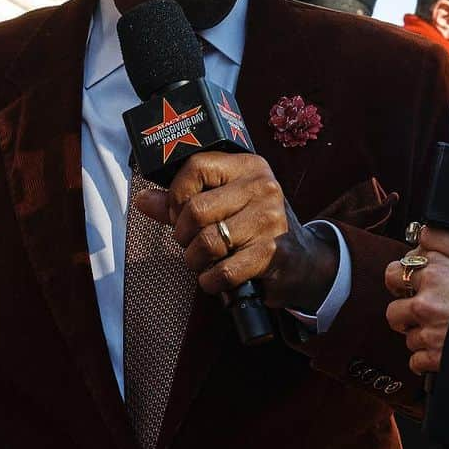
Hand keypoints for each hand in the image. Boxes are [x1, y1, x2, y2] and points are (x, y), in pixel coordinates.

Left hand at [134, 152, 337, 311]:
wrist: (304, 261)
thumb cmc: (257, 228)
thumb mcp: (226, 204)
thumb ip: (183, 202)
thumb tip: (144, 200)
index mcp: (248, 167)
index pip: (196, 167)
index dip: (177, 195)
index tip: (178, 214)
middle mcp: (263, 187)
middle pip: (196, 209)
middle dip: (183, 235)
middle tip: (191, 243)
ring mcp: (270, 220)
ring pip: (206, 242)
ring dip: (195, 260)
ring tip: (204, 260)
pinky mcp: (273, 252)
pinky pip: (223, 271)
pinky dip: (211, 281)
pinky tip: (216, 278)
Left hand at [385, 251, 448, 376]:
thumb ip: (448, 264)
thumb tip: (429, 265)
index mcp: (434, 274)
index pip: (396, 272)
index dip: (401, 282)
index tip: (406, 287)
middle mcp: (426, 302)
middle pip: (393, 311)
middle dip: (402, 315)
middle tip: (414, 316)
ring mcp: (428, 330)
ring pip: (408, 338)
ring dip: (421, 339)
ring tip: (440, 335)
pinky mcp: (434, 356)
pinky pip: (416, 361)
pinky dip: (426, 361)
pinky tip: (438, 354)